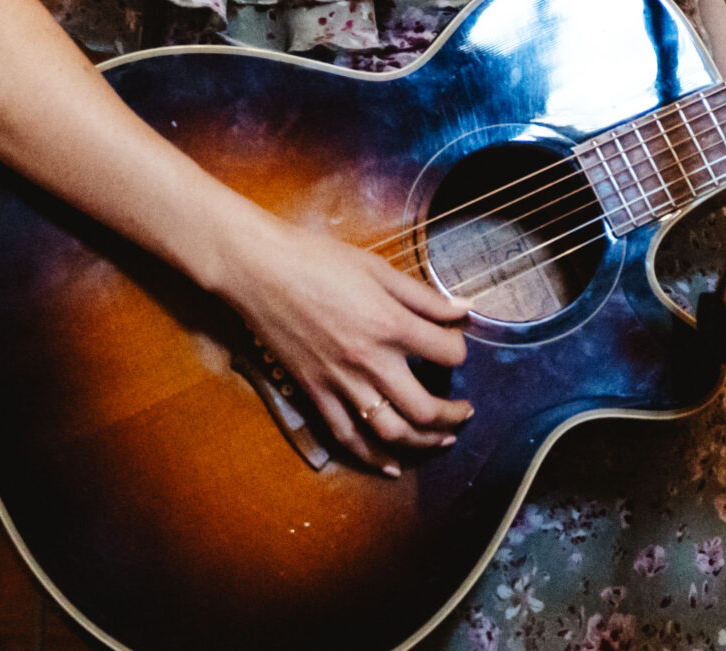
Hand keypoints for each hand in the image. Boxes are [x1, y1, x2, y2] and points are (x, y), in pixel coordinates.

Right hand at [210, 209, 473, 475]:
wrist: (260, 271)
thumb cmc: (319, 261)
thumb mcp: (378, 269)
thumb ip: (423, 297)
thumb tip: (464, 309)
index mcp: (390, 325)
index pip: (447, 354)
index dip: (459, 350)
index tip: (454, 344)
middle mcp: (370, 362)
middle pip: (425, 409)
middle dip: (453, 415)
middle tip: (465, 411)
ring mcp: (340, 383)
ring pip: (392, 432)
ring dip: (424, 443)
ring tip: (442, 438)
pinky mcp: (315, 394)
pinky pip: (347, 437)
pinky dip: (372, 458)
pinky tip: (391, 466)